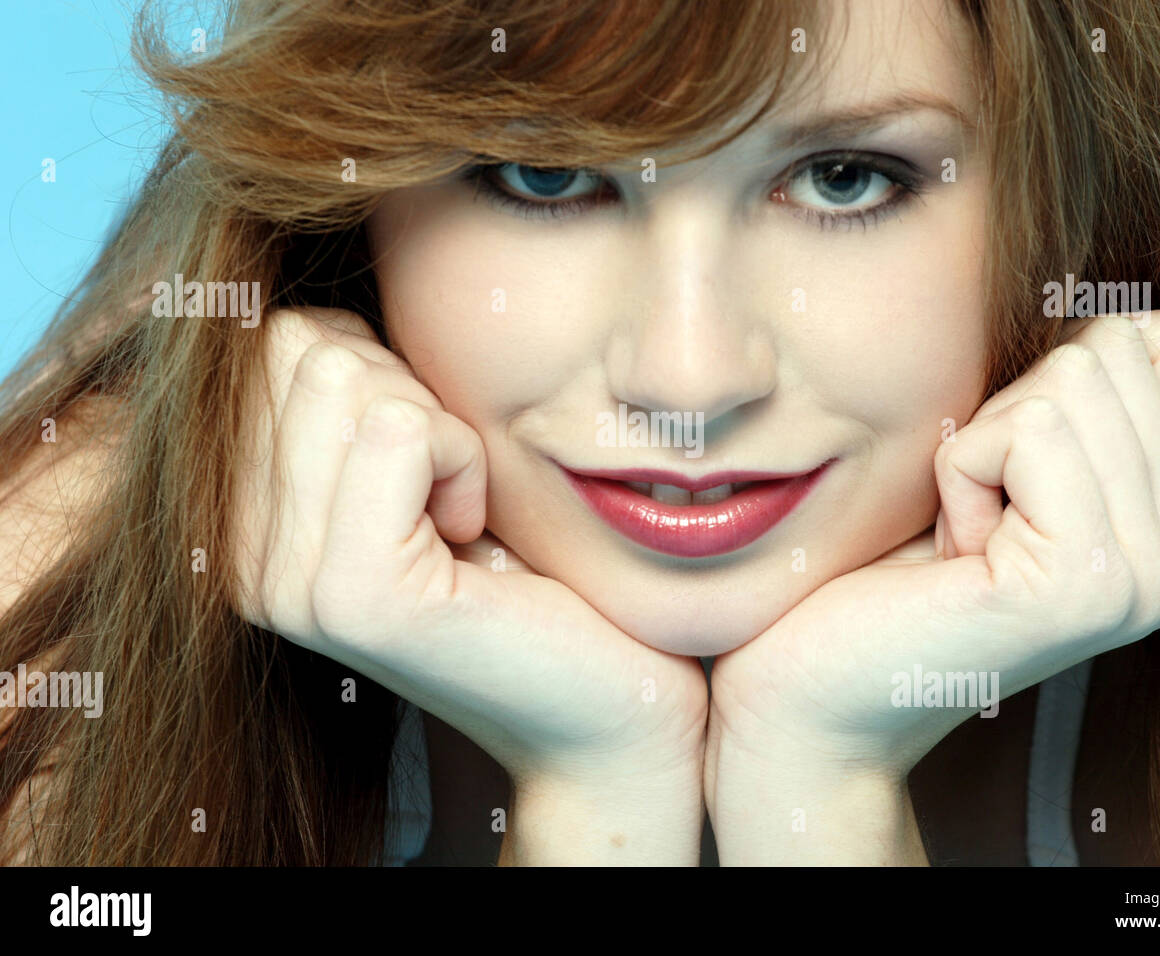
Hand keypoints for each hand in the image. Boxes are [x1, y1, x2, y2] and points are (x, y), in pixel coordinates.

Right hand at [231, 308, 706, 860]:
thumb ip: (350, 390)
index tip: (428, 463)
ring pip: (345, 377)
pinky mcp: (359, 595)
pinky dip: (464, 458)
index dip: (381, 368)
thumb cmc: (530, 567)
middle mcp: (238, 555)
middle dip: (407, 389)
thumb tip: (320, 282)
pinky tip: (478, 531)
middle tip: (452, 488)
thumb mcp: (421, 461)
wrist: (606, 700)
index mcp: (240, 520)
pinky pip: (403, 429)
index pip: (273, 341)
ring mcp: (288, 582)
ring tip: (465, 515)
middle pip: (300, 345)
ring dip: (440, 427)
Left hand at [705, 309, 1159, 861]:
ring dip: (978, 446)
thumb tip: (1139, 316)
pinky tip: (948, 553)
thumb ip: (1080, 410)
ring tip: (958, 539)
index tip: (999, 475)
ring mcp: (1142, 577)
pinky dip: (958, 472)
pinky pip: (1025, 430)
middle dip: (1008, 414)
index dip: (1048, 379)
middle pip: (1115, 349)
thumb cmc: (881, 574)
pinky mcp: (1082, 581)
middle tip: (969, 515)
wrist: (814, 696)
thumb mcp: (995, 473)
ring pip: (1072, 378)